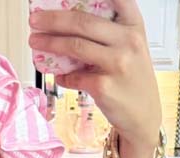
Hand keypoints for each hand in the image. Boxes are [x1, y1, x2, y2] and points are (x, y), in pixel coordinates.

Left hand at [28, 0, 160, 146]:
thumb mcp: (132, 49)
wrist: (144, 116)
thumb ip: (110, 34)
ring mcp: (117, 64)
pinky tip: (57, 74)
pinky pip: (74, 77)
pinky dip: (62, 76)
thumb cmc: (134, 79)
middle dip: (53, 19)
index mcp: (134, 26)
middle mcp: (128, 41)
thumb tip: (68, 25)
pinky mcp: (104, 87)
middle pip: (83, 22)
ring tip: (35, 40)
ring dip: (50, 43)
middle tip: (35, 19)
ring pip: (75, 46)